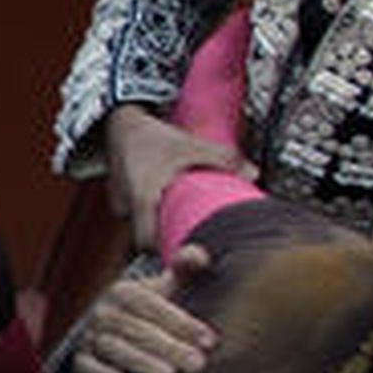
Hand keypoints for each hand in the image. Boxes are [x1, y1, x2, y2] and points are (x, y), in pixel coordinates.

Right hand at [70, 245, 216, 372]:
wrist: (101, 330)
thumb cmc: (143, 311)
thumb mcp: (160, 287)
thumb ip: (182, 269)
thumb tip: (201, 256)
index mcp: (123, 291)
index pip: (153, 305)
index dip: (181, 322)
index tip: (209, 340)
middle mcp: (102, 312)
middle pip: (137, 329)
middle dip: (169, 347)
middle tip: (198, 364)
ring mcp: (88, 335)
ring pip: (114, 348)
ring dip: (141, 362)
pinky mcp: (77, 359)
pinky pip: (84, 365)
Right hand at [104, 104, 253, 251]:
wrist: (121, 123)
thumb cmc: (153, 136)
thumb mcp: (191, 144)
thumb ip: (223, 158)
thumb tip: (253, 174)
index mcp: (143, 198)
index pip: (147, 242)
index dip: (165, 249)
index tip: (183, 247)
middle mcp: (127, 206)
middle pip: (148, 236)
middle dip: (168, 235)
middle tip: (189, 229)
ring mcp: (120, 204)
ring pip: (142, 224)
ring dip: (158, 221)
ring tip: (176, 211)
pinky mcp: (119, 198)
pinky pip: (135, 213)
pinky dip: (149, 211)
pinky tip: (161, 199)